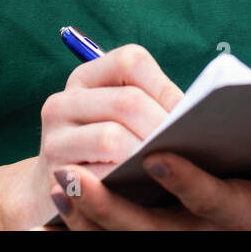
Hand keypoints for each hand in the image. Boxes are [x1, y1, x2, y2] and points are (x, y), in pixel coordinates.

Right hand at [20, 44, 183, 227]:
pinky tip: (144, 186)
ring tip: (168, 165)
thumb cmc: (107, 148)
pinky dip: (126, 181)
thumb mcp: (120, 119)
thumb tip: (196, 112)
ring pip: (112, 137)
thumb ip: (150, 106)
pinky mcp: (55, 176)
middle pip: (127, 101)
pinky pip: (98, 177)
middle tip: (186, 146)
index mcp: (87, 77)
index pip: (131, 61)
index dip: (165, 87)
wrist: (58, 190)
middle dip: (162, 126)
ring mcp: (54, 139)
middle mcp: (63, 102)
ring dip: (146, 154)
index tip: (188, 114)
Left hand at [47, 135, 250, 229]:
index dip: (185, 182)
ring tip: (58, 180)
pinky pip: (112, 241)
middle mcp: (202, 238)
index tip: (158, 156)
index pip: (210, 201)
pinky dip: (83, 222)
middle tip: (72, 175)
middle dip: (108, 207)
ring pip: (123, 240)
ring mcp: (175, 244)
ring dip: (87, 216)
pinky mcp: (155, 242)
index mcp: (241, 217)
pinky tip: (60, 195)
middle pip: (149, 231)